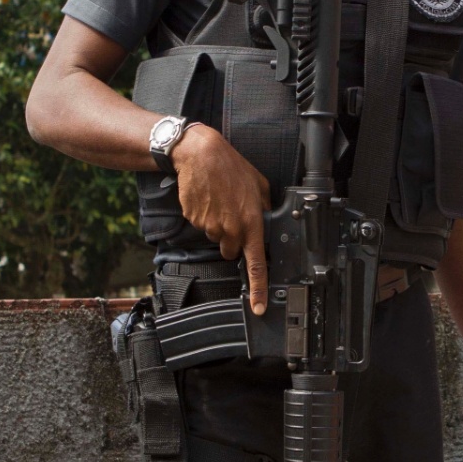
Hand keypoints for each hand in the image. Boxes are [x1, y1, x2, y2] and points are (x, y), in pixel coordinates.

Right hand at [172, 123, 270, 313]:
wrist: (200, 155)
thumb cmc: (231, 167)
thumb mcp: (259, 185)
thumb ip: (265, 208)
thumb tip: (268, 221)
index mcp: (251, 223)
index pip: (256, 264)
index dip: (258, 289)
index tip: (258, 306)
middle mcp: (230, 229)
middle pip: (231, 250)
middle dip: (233, 238)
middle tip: (233, 213)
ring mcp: (209, 227)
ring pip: (216, 236)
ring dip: (219, 224)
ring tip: (220, 199)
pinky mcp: (194, 220)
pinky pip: (202, 225)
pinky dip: (205, 215)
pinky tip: (208, 197)